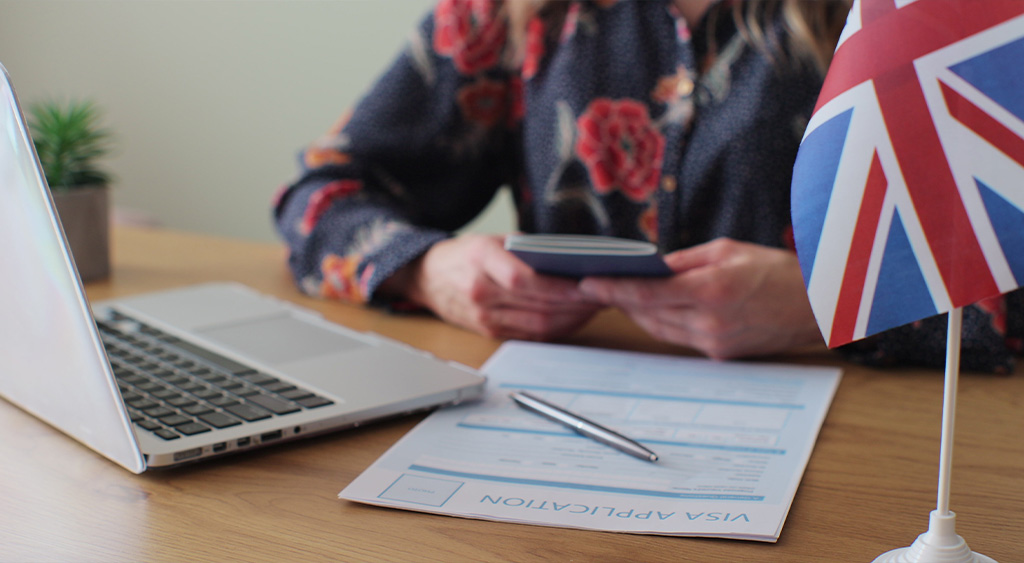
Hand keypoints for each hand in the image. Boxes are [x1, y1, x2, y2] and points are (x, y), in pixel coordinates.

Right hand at [385, 234, 602, 339]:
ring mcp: (484, 317)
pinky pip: (531, 334)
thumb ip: (527, 250)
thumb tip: (571, 261)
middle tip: (603, 295)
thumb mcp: (493, 239)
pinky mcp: (490, 332)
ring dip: (571, 318)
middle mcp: (481, 292)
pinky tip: (574, 317)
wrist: (428, 278)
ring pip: (538, 324)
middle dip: (575, 304)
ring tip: (594, 306)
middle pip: (537, 306)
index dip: (559, 286)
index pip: (524, 280)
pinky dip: (557, 328)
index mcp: (481, 260)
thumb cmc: (466, 254)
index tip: (586, 283)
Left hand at [577, 238, 822, 358]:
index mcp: (712, 290)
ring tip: (622, 295)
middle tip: (599, 283)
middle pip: (648, 314)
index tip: (587, 283)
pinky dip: (663, 323)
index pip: (648, 294)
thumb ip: (684, 261)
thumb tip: (651, 269)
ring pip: (660, 329)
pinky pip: (679, 338)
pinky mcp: (720, 355)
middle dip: (621, 299)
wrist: (819, 307)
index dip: (613, 289)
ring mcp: (715, 343)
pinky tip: (656, 309)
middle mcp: (710, 322)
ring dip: (639, 313)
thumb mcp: (728, 250)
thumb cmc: (778, 270)